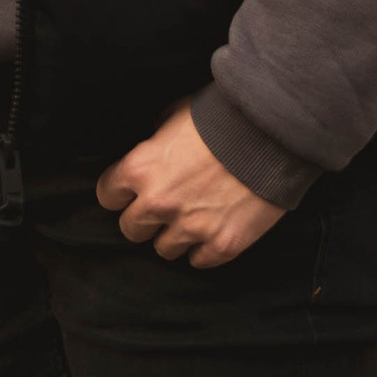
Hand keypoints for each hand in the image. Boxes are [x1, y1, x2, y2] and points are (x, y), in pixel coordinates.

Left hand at [94, 100, 285, 267]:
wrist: (267, 134)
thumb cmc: (220, 118)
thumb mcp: (175, 114)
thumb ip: (156, 139)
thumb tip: (152, 148)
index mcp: (141, 167)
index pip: (108, 196)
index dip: (119, 193)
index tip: (129, 194)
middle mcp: (159, 202)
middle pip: (131, 230)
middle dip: (143, 219)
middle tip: (161, 208)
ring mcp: (190, 227)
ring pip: (163, 250)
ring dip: (173, 236)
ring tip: (190, 218)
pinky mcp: (222, 245)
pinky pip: (198, 262)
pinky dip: (203, 250)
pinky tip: (211, 230)